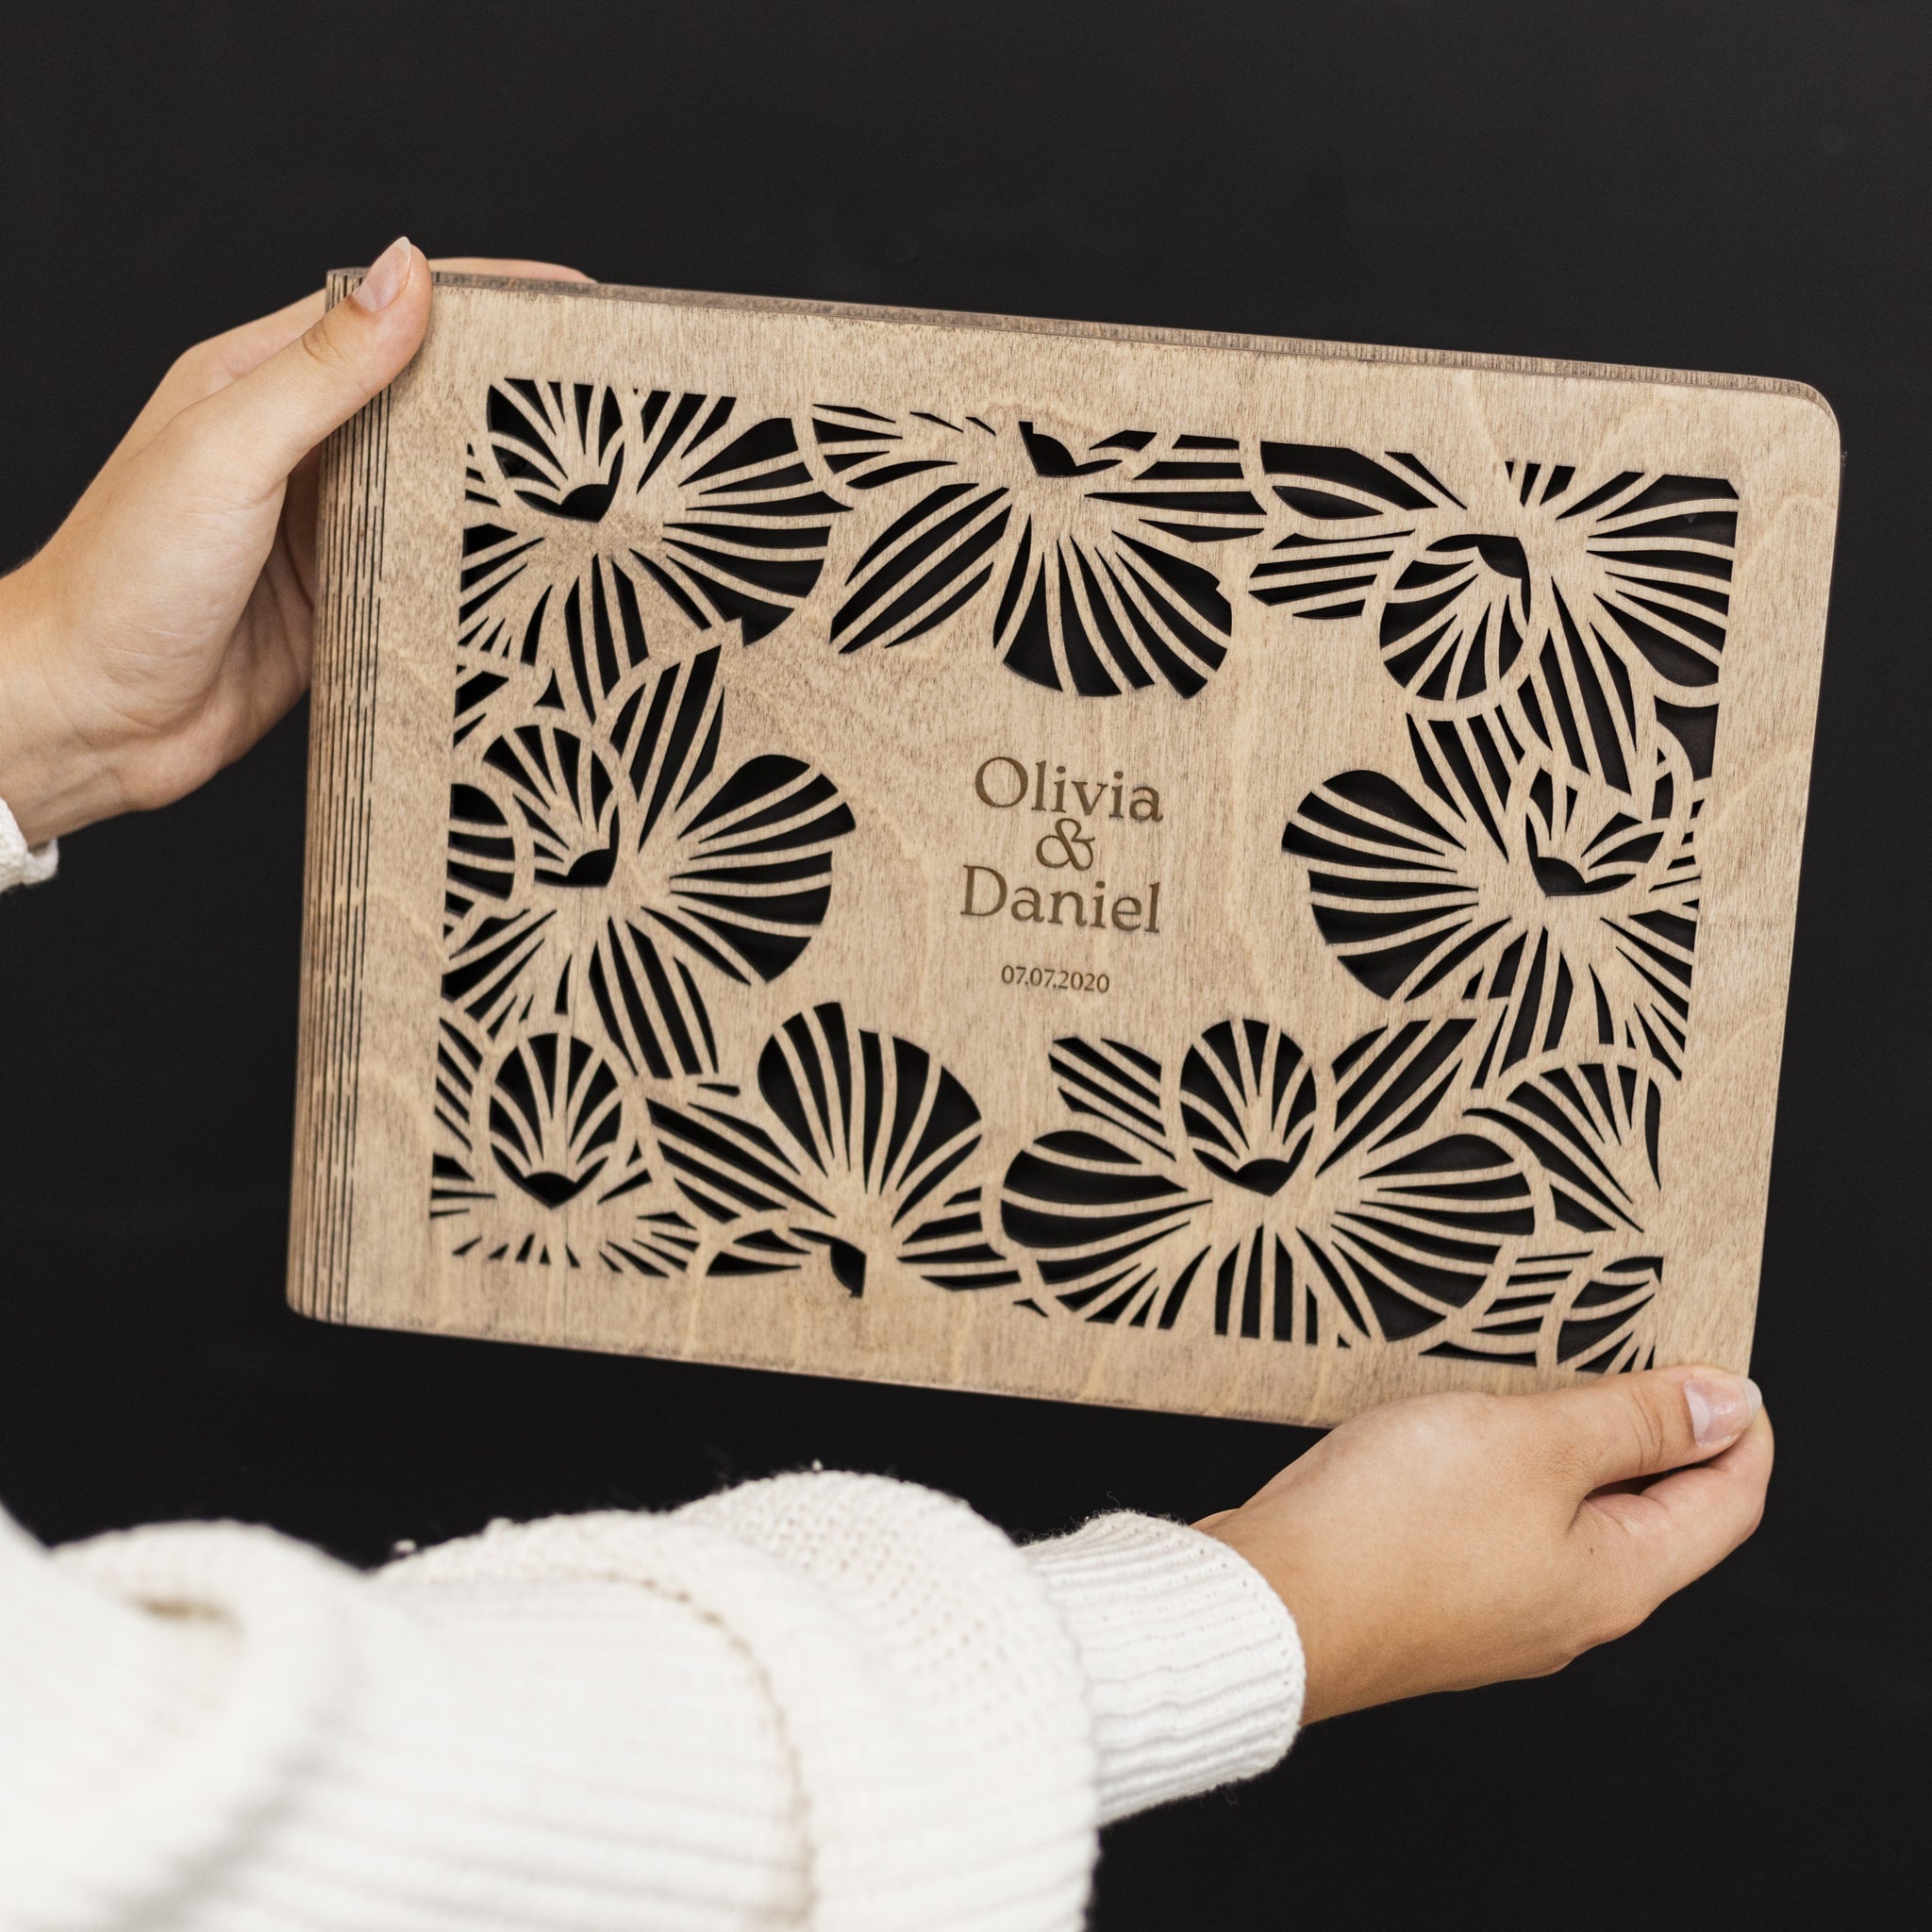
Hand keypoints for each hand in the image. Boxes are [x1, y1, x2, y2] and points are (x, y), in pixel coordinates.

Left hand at [0, 239, 589, 845]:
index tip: (570, 301)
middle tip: (604, 394)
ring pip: (435, 485)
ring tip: (594, 478)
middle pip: (424, 397)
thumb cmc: (124, 577)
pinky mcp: (346, 601)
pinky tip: (529, 565)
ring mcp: (325, 527)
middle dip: (508, 389)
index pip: (385, 314)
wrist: (88, 717)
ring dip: (501, 481)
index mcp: (256, 381)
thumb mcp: (230, 450)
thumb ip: (323, 369)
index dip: (479, 299)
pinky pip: (427, 571)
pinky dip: (476, 564)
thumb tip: (407, 272)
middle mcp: (296, 448)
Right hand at [1199, 1367, 1770, 1722]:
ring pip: (1571, 1514)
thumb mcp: (1531, 1443)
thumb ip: (1633, 1421)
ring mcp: (1502, 1607)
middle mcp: (1572, 1608)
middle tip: (1626, 1342)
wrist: (1268, 1602)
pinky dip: (1508, 1465)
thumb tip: (1729, 1405)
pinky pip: (1504, 1522)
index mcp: (1619, 1579)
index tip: (1715, 1357)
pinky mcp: (1439, 1593)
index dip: (1738, 1424)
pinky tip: (1464, 1421)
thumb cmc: (1392, 1529)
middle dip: (1655, 1426)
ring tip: (1540, 1368)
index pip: (1728, 1501)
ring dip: (1572, 1441)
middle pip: (1654, 1511)